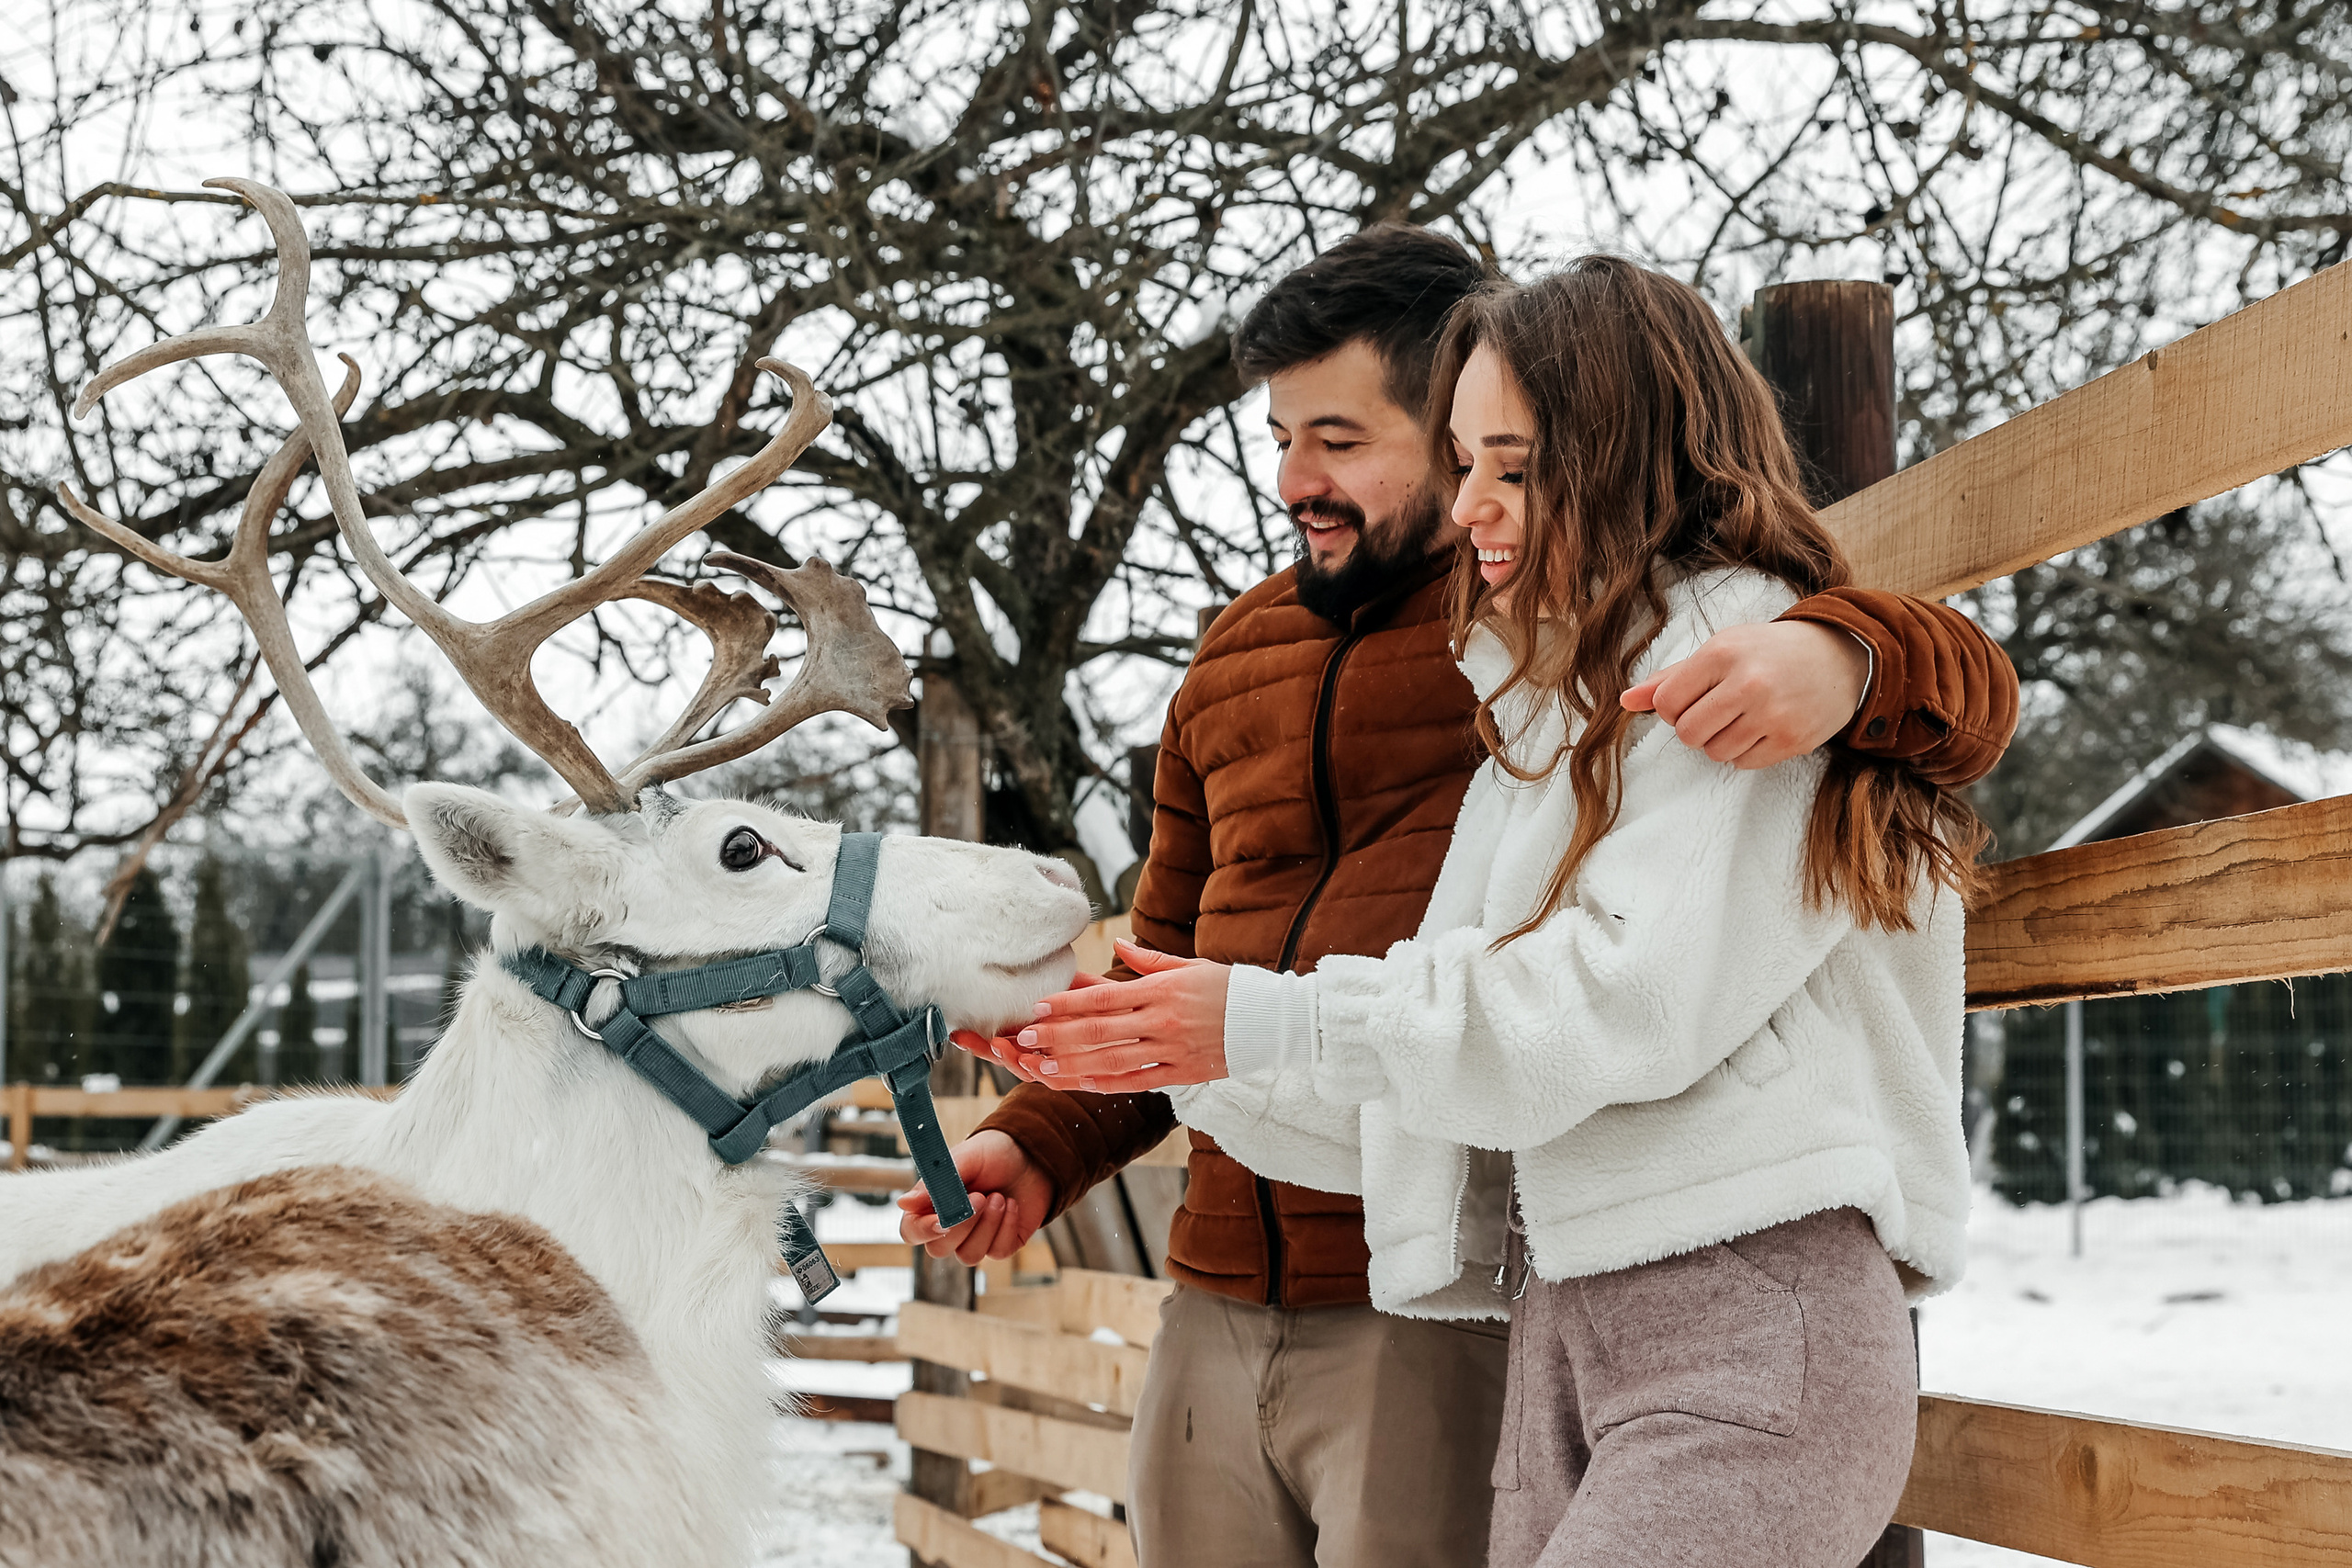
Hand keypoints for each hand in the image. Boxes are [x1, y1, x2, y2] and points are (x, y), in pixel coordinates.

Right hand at [894, 1130, 1053, 1263]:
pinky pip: (997, 1252)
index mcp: (931, 1205)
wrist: (1031, 1155)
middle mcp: (950, 1227)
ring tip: (999, 1197)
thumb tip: (903, 1204)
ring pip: (969, 1256)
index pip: (912, 1231)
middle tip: (980, 1196)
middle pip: (939, 1250)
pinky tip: (1012, 1204)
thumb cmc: (991, 1154)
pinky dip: (1006, 1226)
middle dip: (962, 1225)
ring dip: (987, 1225)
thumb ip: (935, 1184)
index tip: (942, 1218)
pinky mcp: (1001, 1244)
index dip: (922, 1230)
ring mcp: (975, 1238)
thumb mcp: (964, 1159)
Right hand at [950, 971, 1110, 1075]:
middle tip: (962, 1038)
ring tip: (997, 1046)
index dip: (983, 1036)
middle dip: (985, 1050)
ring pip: (1030, 1070)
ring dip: (1012, 1060)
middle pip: (1011, 1056)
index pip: (1007, 1036)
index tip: (959, 1028)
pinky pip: (1061, 1080)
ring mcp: (1066, 1065)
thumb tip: (1041, 960)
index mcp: (1048, 1032)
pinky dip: (1045, 1073)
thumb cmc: (1124, 1006)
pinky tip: (1032, 1062)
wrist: (1156, 1024)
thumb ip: (1068, 982)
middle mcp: (1052, 1052)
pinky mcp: (1086, 1076)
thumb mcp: (1094, 989)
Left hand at [1000, 940, 1230, 1092]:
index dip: (1066, 1003)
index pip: (1103, 997)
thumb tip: (1117, 943)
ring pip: (1111, 1061)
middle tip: (1025, 1039)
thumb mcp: (1191, 965)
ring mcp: (1171, 1051)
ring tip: (1041, 1067)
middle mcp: (1162, 1021)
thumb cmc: (1230, 988)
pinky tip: (1080, 1083)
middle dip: (1057, 1035)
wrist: (1273, 1021)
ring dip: (1072, 1064)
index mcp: (1162, 990)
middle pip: (1098, 1031)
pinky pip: (1137, 1083)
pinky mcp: (1181, 1075)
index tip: (1037, 1006)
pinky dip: (1106, 1084)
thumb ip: (1149, 960)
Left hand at [1620, 619, 1868, 768]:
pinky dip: (1744, 752)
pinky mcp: (1793, 739)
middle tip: (1715, 712)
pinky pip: (1743, 763)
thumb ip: (1672, 677)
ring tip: (1741, 718)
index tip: (1691, 700)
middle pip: (1686, 733)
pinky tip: (1760, 729)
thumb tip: (1624, 701)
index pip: (1665, 704)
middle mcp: (1747, 682)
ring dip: (1719, 741)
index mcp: (1722, 653)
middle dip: (1693, 728)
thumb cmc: (1768, 652)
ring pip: (1714, 752)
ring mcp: (1772, 714)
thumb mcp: (1721, 649)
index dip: (1671, 708)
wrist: (1838, 656)